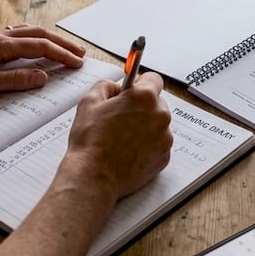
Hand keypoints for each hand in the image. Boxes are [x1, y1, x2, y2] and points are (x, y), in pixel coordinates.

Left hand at [0, 24, 85, 97]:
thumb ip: (15, 80)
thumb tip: (43, 77)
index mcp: (1, 46)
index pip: (40, 47)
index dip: (61, 55)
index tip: (77, 63)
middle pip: (38, 34)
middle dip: (61, 43)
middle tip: (79, 53)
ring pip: (27, 31)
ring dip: (47, 38)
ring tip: (61, 47)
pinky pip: (14, 33)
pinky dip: (30, 36)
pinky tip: (28, 42)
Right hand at [62, 72, 173, 197]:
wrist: (94, 176)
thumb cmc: (90, 140)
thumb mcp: (89, 102)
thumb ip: (106, 86)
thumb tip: (116, 87)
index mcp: (144, 97)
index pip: (153, 79)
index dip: (140, 83)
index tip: (132, 90)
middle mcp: (160, 115)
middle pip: (157, 102)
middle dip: (142, 107)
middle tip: (121, 117)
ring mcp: (165, 138)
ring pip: (158, 124)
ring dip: (145, 126)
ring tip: (123, 138)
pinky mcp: (164, 157)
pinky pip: (158, 144)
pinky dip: (147, 145)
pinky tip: (129, 151)